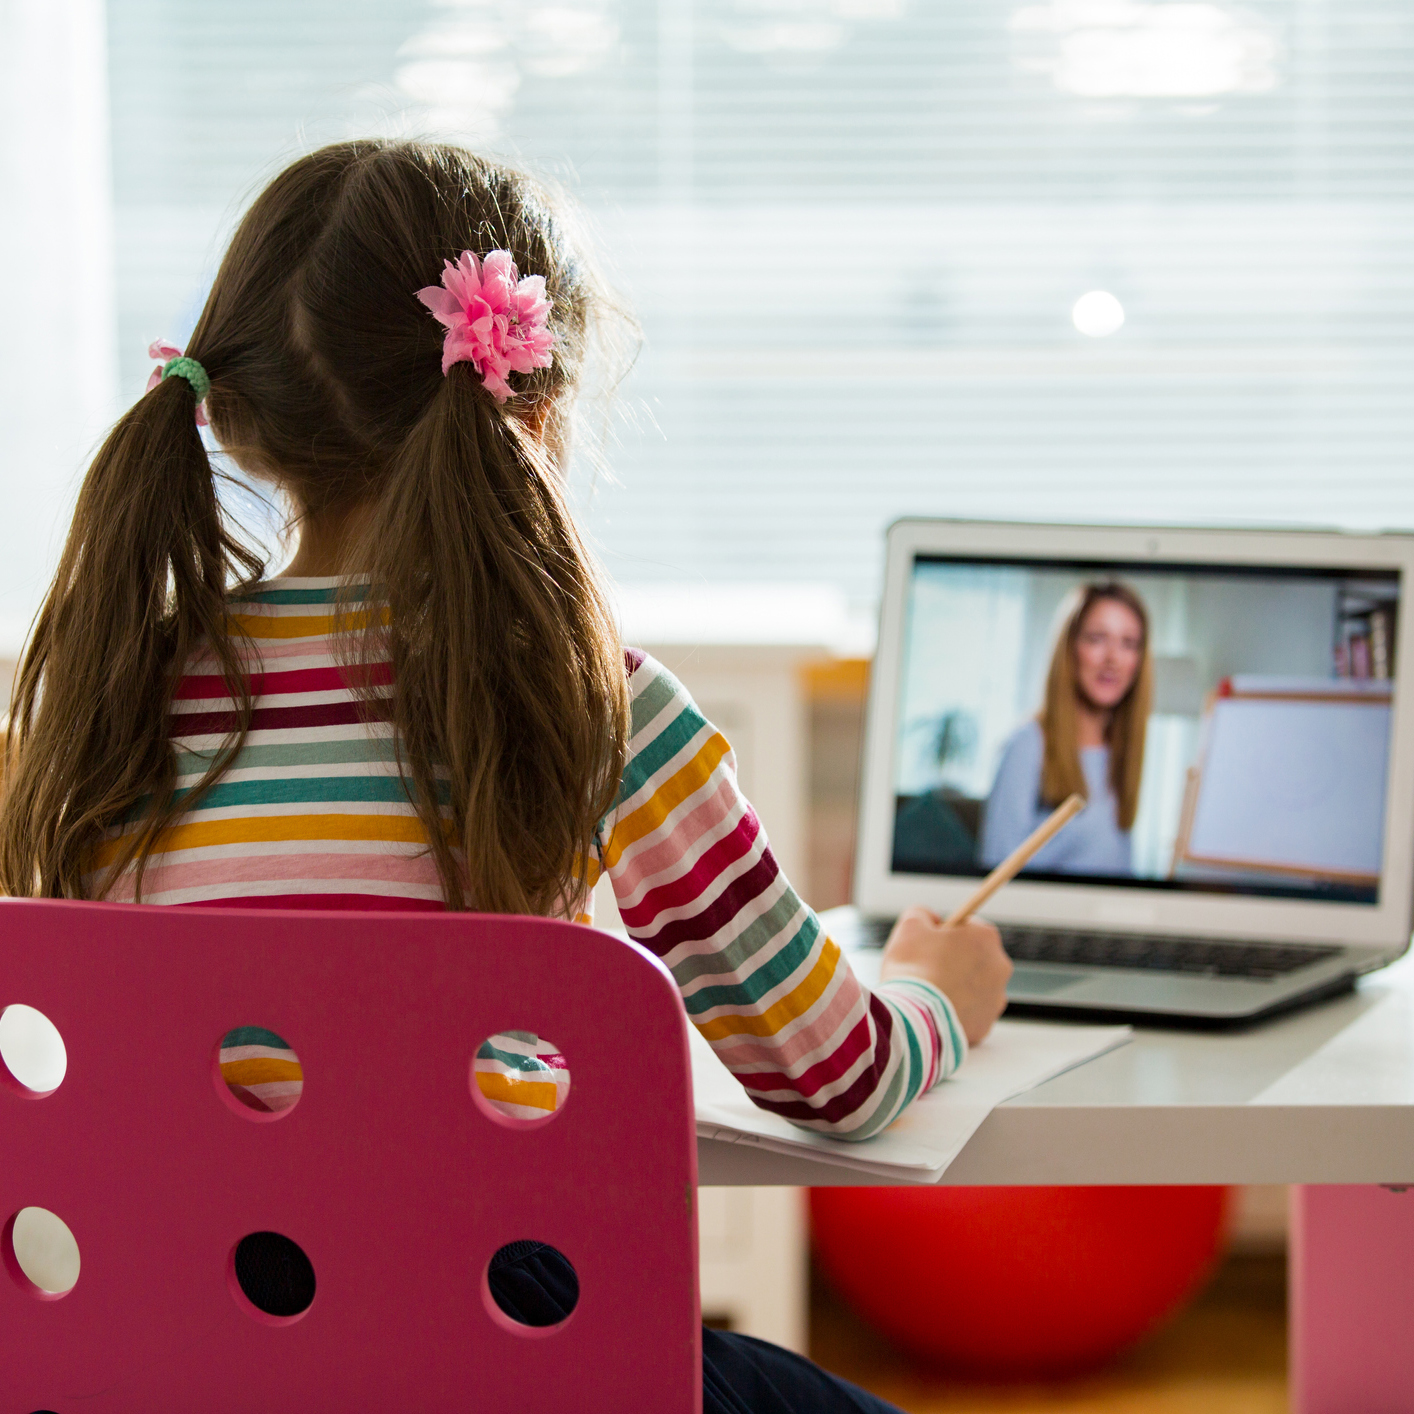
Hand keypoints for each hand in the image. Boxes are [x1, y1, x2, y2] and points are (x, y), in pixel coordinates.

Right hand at [878, 906, 1011, 1046]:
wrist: (914, 1018)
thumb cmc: (914, 967)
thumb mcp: (910, 925)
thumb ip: (922, 914)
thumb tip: (930, 919)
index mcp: (986, 938)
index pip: (969, 926)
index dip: (947, 931)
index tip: (931, 940)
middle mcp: (1000, 967)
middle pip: (975, 956)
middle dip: (955, 959)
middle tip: (926, 966)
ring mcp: (996, 998)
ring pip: (974, 986)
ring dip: (957, 986)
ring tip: (929, 992)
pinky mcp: (986, 1025)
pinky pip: (970, 1012)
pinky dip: (955, 1010)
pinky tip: (935, 1010)